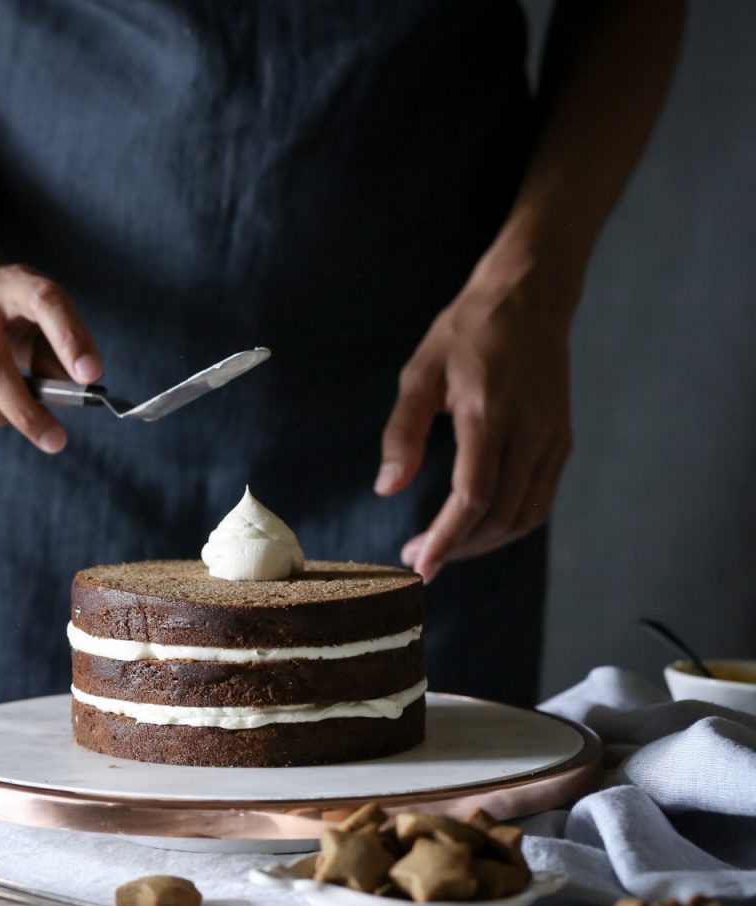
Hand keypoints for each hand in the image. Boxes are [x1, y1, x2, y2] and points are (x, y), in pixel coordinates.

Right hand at [0, 255, 101, 452]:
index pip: (44, 302)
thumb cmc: (7, 313)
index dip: (69, 339)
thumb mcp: (40, 317)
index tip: (91, 375)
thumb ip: (59, 352)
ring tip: (17, 414)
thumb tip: (69, 393)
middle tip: (55, 439)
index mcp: (12, 284)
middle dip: (26, 411)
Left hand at [375, 275, 572, 581]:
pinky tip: (480, 529)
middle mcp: (528, 431)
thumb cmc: (467, 332)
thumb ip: (402, 432)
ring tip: (446, 550)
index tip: (419, 563)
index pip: (472, 496)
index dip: (446, 537)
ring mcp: (551, 439)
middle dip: (458, 548)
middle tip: (421, 560)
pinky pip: (540, 501)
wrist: (531, 298)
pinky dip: (510, 526)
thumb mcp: (420, 372)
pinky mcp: (562, 442)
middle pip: (499, 515)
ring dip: (484, 543)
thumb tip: (387, 489)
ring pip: (524, 516)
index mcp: (488, 413)